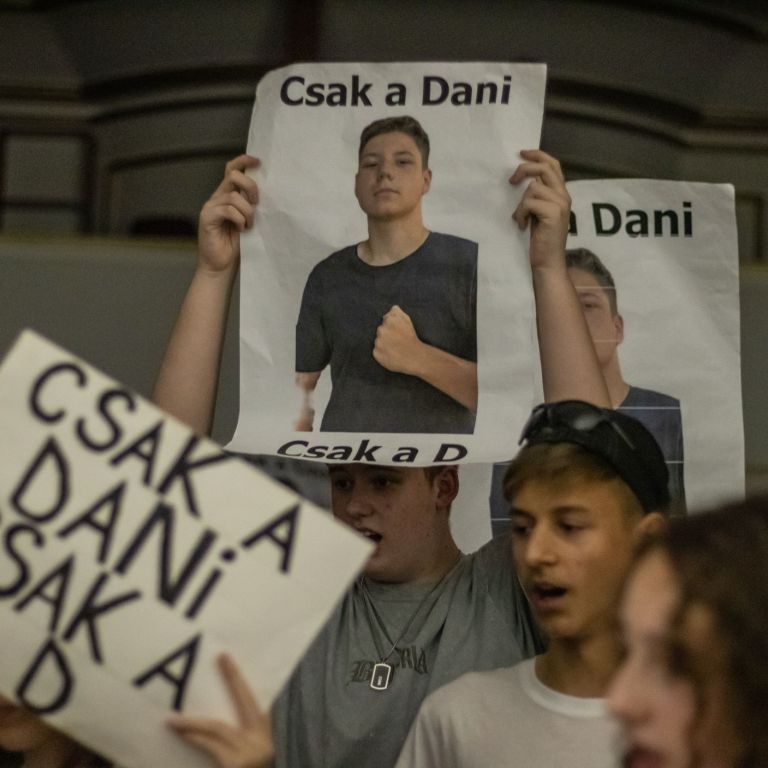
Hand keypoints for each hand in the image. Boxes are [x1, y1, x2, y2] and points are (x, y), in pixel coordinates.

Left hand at [167, 653, 273, 767]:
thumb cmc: (256, 767)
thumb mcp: (255, 756)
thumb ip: (244, 741)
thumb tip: (218, 725)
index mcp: (268, 737)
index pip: (254, 701)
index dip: (237, 679)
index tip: (224, 658)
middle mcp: (263, 742)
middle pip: (243, 701)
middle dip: (231, 678)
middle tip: (220, 658)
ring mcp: (250, 754)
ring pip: (216, 729)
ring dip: (192, 724)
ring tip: (171, 722)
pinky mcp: (236, 765)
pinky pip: (209, 747)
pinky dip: (193, 739)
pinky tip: (179, 732)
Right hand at [198, 155, 260, 273]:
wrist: (222, 266)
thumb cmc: (237, 246)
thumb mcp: (249, 221)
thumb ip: (251, 205)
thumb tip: (267, 193)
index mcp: (228, 195)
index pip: (232, 169)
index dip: (244, 161)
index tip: (258, 161)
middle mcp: (218, 197)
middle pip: (233, 176)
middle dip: (250, 187)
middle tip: (256, 204)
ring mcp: (211, 207)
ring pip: (234, 196)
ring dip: (247, 212)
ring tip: (249, 226)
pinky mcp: (207, 217)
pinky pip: (228, 210)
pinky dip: (239, 219)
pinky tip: (241, 229)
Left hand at [373, 305, 423, 374]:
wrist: (415, 357)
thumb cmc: (411, 338)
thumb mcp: (407, 320)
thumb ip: (396, 311)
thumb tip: (390, 309)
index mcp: (389, 320)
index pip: (385, 321)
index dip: (392, 327)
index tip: (398, 332)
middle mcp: (381, 330)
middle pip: (380, 331)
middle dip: (387, 335)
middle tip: (396, 341)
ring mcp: (378, 342)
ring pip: (378, 341)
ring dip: (384, 344)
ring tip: (394, 348)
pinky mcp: (376, 353)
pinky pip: (376, 352)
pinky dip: (382, 354)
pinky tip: (391, 354)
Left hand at [509, 150, 570, 269]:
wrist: (548, 262)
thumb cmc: (541, 240)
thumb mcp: (538, 213)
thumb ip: (537, 196)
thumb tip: (524, 180)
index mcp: (562, 194)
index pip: (553, 165)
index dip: (538, 156)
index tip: (521, 153)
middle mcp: (564, 196)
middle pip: (545, 169)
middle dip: (525, 169)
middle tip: (511, 181)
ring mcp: (560, 204)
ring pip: (533, 188)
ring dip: (521, 205)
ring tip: (521, 219)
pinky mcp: (553, 213)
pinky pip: (529, 202)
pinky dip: (521, 214)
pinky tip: (523, 226)